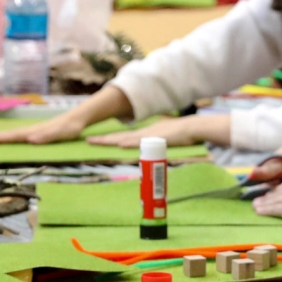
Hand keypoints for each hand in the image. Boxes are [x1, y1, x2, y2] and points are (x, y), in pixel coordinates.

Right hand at [0, 108, 90, 144]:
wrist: (78, 118)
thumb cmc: (70, 127)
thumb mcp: (60, 133)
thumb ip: (46, 136)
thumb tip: (30, 140)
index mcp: (34, 132)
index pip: (14, 136)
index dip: (0, 138)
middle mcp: (32, 130)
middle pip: (12, 134)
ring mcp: (36, 130)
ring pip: (16, 133)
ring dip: (3, 136)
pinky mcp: (40, 131)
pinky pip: (22, 134)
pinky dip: (13, 136)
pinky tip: (13, 138)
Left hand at [89, 114, 226, 148]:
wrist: (193, 128)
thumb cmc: (182, 136)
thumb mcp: (165, 141)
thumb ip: (157, 146)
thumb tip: (151, 154)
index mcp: (145, 134)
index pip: (124, 138)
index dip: (110, 140)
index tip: (97, 141)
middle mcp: (143, 133)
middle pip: (120, 137)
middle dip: (104, 140)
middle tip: (88, 140)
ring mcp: (148, 135)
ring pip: (125, 139)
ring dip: (111, 141)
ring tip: (96, 142)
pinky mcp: (155, 138)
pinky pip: (139, 141)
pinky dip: (129, 143)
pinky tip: (119, 145)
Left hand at [251, 170, 281, 221]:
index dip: (276, 187)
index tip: (269, 188)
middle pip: (276, 191)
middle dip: (266, 194)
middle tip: (257, 197)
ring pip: (271, 200)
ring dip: (262, 202)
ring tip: (255, 204)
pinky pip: (271, 209)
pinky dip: (263, 210)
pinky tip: (257, 210)